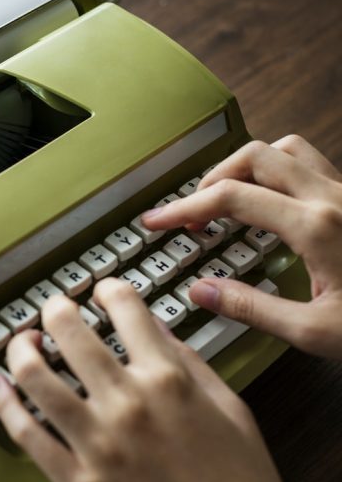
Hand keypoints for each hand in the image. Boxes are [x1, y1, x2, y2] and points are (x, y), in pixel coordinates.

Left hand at [0, 279, 281, 481]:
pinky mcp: (78, 481)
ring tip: (24, 342)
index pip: (125, 307)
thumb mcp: (229, 408)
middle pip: (68, 329)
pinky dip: (3, 403)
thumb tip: (153, 325)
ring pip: (34, 375)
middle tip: (56, 309)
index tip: (103, 291)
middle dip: (56, 308)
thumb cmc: (237, 481)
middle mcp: (128, 404)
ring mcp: (98, 442)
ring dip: (20, 348)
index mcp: (168, 380)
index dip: (109, 289)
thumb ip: (188, 360)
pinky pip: (26, 433)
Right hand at [142, 135, 341, 358]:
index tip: (156, 221)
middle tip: (193, 213)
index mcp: (316, 226)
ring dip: (248, 167)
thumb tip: (202, 291)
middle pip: (254, 156)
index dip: (182, 207)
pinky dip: (278, 172)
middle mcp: (332, 197)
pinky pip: (311, 164)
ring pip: (286, 149)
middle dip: (212, 179)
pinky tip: (272, 205)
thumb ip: (251, 308)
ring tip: (229, 199)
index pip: (229, 197)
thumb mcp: (317, 332)